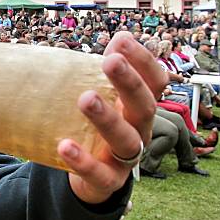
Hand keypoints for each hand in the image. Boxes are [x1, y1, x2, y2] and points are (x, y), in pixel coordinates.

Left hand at [58, 31, 166, 203]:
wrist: (93, 177)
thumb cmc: (98, 128)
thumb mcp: (104, 99)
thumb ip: (103, 73)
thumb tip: (117, 38)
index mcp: (140, 108)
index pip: (154, 82)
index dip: (143, 61)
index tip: (123, 41)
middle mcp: (140, 131)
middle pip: (144, 107)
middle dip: (129, 83)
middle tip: (110, 61)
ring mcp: (126, 159)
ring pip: (125, 140)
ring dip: (107, 118)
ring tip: (85, 98)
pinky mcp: (108, 181)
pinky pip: (98, 174)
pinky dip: (83, 161)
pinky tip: (64, 145)